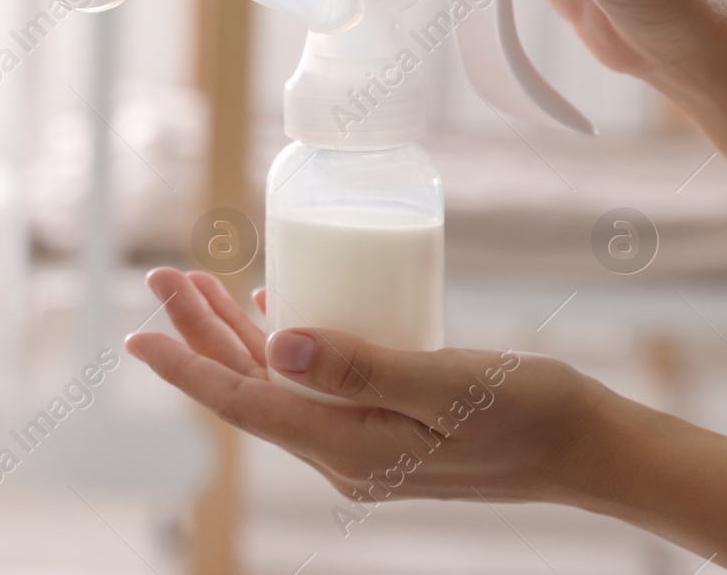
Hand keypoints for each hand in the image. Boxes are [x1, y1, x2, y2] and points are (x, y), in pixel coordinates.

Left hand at [128, 268, 726, 570]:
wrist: (592, 447)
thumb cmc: (530, 412)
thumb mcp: (446, 384)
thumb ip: (363, 366)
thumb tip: (277, 345)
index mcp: (346, 448)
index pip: (244, 403)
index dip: (185, 367)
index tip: (134, 336)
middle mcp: (343, 450)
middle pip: (250, 385)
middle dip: (200, 332)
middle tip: (163, 277)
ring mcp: (363, 438)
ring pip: (277, 380)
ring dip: (233, 333)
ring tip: (196, 285)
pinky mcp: (384, 419)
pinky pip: (313, 380)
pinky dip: (285, 341)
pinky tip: (272, 306)